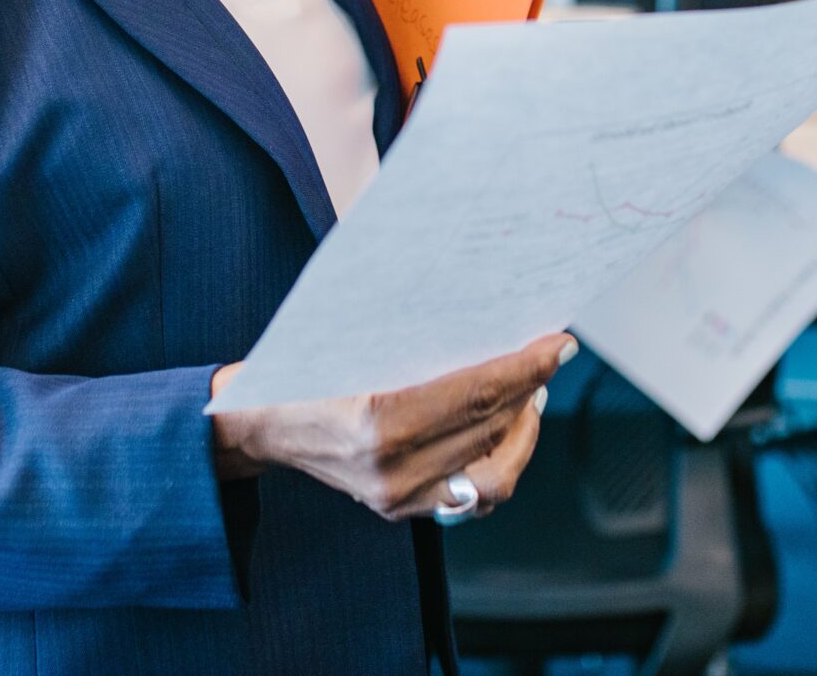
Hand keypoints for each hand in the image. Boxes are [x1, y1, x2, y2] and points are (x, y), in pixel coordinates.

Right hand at [209, 334, 573, 521]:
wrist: (256, 423)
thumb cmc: (301, 366)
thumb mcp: (349, 334)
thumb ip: (413, 330)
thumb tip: (488, 306)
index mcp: (377, 418)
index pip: (478, 391)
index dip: (527, 366)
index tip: (560, 342)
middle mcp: (392, 468)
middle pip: (491, 427)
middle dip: (531, 387)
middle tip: (553, 355)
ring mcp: (397, 497)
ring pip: (494, 476)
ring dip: (524, 431)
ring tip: (530, 395)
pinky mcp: (400, 510)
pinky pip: (472, 497)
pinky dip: (498, 461)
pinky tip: (502, 429)